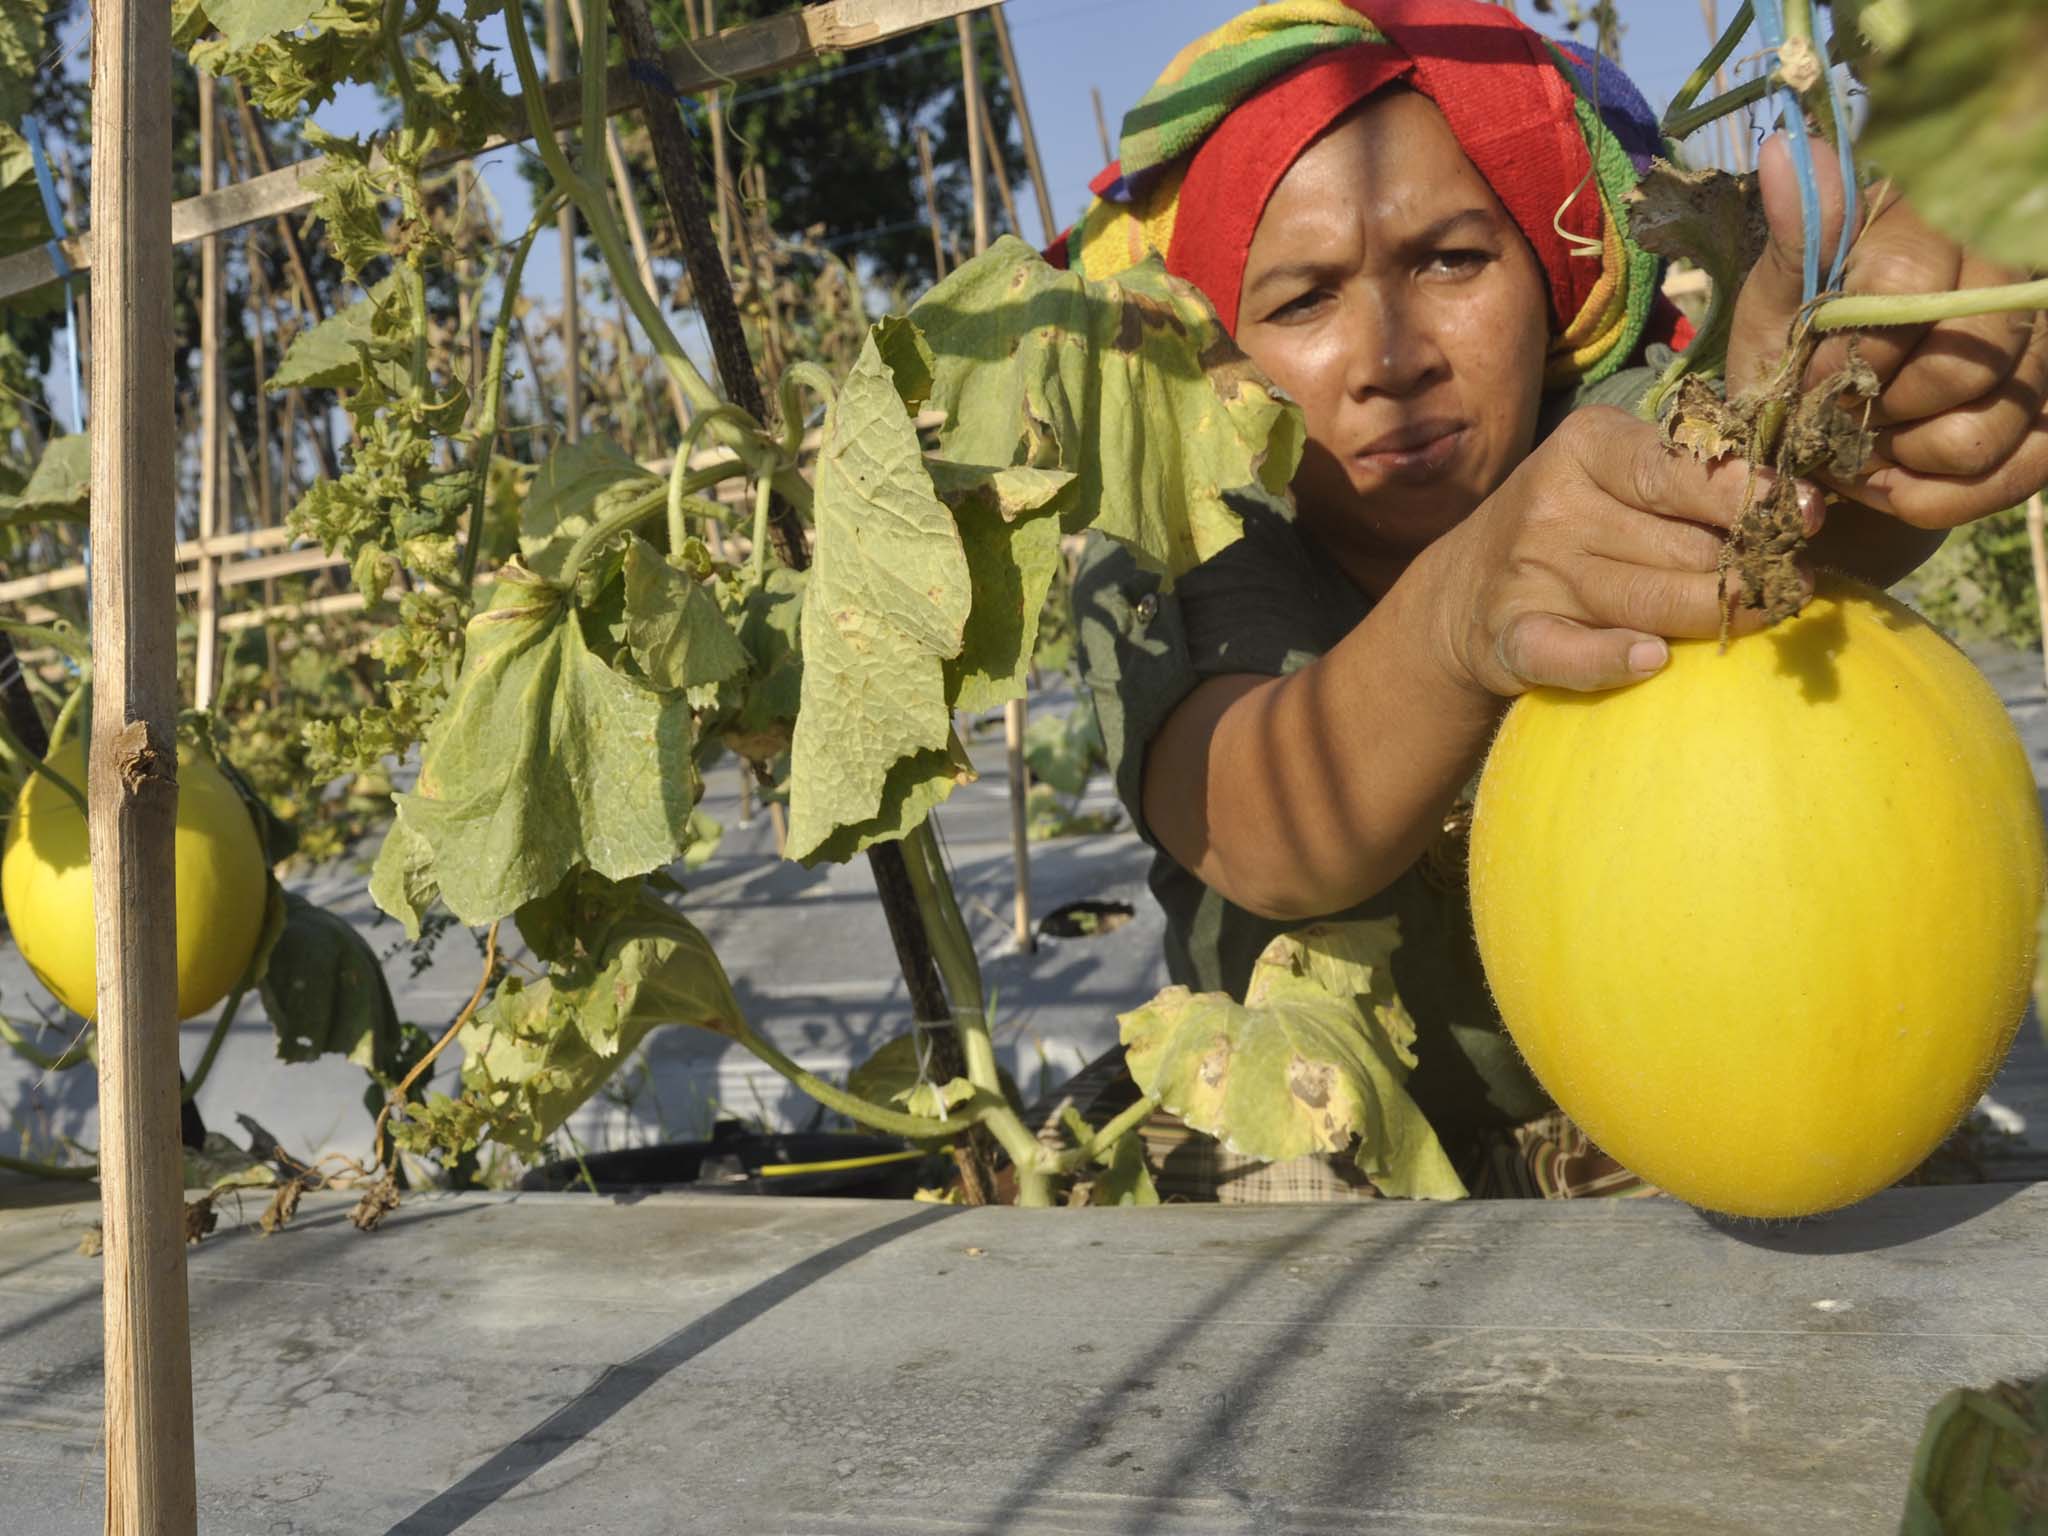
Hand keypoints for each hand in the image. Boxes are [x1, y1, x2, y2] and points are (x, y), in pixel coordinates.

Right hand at [1433, 407, 1822, 694]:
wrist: (1462, 591)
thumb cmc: (1575, 523)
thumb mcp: (1615, 472)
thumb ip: (1687, 474)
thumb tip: (1794, 502)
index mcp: (1585, 448)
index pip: (1677, 470)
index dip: (1745, 494)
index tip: (1805, 515)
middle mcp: (1553, 506)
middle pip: (1676, 544)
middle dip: (1745, 566)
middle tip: (1793, 581)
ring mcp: (1530, 574)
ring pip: (1644, 601)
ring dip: (1714, 615)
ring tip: (1765, 613)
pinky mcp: (1512, 636)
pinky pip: (1566, 653)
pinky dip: (1608, 660)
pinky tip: (1651, 661)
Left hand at [1726, 132, 2047, 529]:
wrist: (1821, 427)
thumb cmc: (1796, 355)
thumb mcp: (1776, 300)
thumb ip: (1795, 234)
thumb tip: (1789, 149)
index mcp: (1929, 230)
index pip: (1907, 289)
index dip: (1846, 354)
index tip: (1807, 378)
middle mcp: (2004, 278)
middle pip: (1964, 364)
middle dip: (1878, 414)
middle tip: (1836, 420)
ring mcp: (2040, 349)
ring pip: (1986, 429)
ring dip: (1902, 462)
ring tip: (1862, 450)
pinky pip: (2017, 473)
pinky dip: (1936, 498)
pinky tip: (1896, 482)